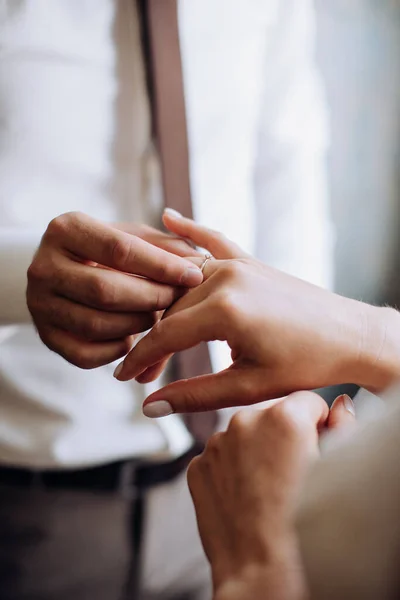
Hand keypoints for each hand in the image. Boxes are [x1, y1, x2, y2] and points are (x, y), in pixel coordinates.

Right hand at [26, 212, 202, 368]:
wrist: (63, 271)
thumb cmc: (107, 251)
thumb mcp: (131, 235)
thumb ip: (163, 245)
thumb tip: (197, 263)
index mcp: (65, 229)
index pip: (119, 250)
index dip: (161, 266)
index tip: (193, 275)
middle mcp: (43, 266)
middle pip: (106, 290)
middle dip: (151, 298)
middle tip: (177, 300)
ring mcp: (39, 304)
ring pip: (97, 325)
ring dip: (137, 324)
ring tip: (157, 316)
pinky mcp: (45, 336)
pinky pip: (86, 354)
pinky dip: (117, 349)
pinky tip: (133, 337)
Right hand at [114, 211, 399, 413]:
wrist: (350, 336)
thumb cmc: (306, 365)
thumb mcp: (248, 386)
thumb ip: (193, 395)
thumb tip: (149, 405)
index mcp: (225, 310)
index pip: (164, 335)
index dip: (139, 359)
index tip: (121, 378)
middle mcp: (225, 277)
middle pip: (169, 308)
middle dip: (151, 341)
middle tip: (144, 373)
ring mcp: (237, 264)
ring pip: (181, 282)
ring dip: (163, 306)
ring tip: (147, 333)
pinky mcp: (248, 261)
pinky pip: (213, 241)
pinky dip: (190, 232)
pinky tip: (166, 218)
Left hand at [187, 392, 355, 599]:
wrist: (260, 568)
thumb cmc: (304, 526)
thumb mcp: (336, 469)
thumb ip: (342, 426)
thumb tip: (340, 406)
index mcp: (285, 416)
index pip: (307, 400)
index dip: (316, 424)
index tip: (313, 446)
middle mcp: (245, 421)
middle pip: (271, 415)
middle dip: (281, 435)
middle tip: (290, 473)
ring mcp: (216, 443)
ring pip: (243, 435)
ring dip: (253, 451)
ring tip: (266, 490)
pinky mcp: (197, 465)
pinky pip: (219, 457)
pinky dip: (230, 471)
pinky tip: (243, 497)